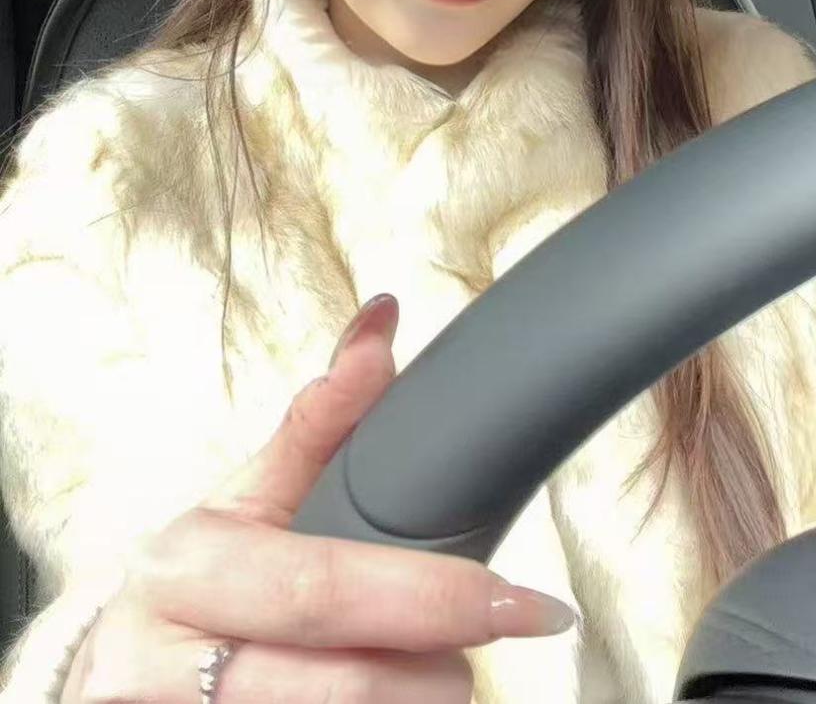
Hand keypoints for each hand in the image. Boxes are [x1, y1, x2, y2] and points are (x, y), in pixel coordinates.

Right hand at [60, 294, 572, 701]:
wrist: (114, 675)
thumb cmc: (197, 582)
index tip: (526, 605)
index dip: (434, 598)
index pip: (324, 589)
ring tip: (434, 671)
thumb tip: (382, 324)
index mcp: (187, 570)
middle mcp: (167, 665)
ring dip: (412, 701)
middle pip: (345, 685)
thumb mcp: (244, 499)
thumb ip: (320, 420)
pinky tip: (397, 699)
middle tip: (480, 639)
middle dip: (436, 669)